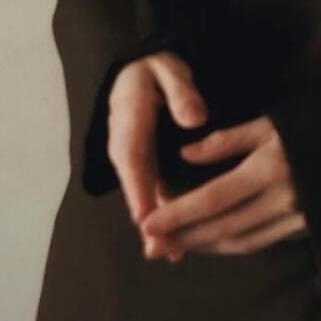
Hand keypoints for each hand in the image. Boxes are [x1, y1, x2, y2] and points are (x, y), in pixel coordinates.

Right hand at [107, 50, 209, 262]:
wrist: (142, 68)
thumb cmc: (156, 68)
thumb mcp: (168, 69)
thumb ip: (181, 91)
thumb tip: (194, 119)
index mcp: (129, 120)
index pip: (133, 159)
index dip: (138, 190)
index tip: (146, 218)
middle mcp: (126, 145)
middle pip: (136, 185)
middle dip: (147, 218)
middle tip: (161, 250)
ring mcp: (134, 157)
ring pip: (143, 192)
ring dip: (155, 222)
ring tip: (169, 253)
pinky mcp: (144, 163)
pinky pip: (152, 189)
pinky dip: (161, 211)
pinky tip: (176, 235)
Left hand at [138, 114, 308, 257]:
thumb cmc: (318, 124)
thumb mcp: (274, 122)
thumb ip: (228, 140)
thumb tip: (186, 155)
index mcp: (270, 167)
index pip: (213, 198)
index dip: (178, 214)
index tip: (148, 224)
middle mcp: (283, 198)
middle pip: (222, 226)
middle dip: (184, 237)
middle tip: (153, 245)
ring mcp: (298, 217)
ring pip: (240, 241)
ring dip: (205, 246)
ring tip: (177, 245)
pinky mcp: (307, 228)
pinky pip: (261, 242)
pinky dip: (233, 245)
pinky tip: (215, 242)